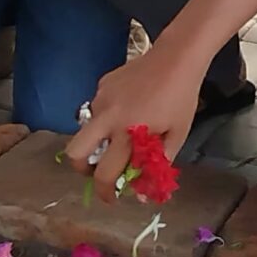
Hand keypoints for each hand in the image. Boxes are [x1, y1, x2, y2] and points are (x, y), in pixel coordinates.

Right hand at [65, 47, 200, 201]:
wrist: (176, 58)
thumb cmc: (181, 99)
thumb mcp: (176, 135)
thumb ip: (158, 164)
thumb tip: (142, 193)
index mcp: (128, 133)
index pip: (106, 173)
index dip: (105, 192)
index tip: (110, 197)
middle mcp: (108, 118)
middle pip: (75, 153)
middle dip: (81, 168)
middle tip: (97, 171)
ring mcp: (101, 99)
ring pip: (85, 129)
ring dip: (96, 141)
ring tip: (120, 136)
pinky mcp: (102, 85)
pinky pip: (96, 109)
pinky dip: (106, 118)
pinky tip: (128, 110)